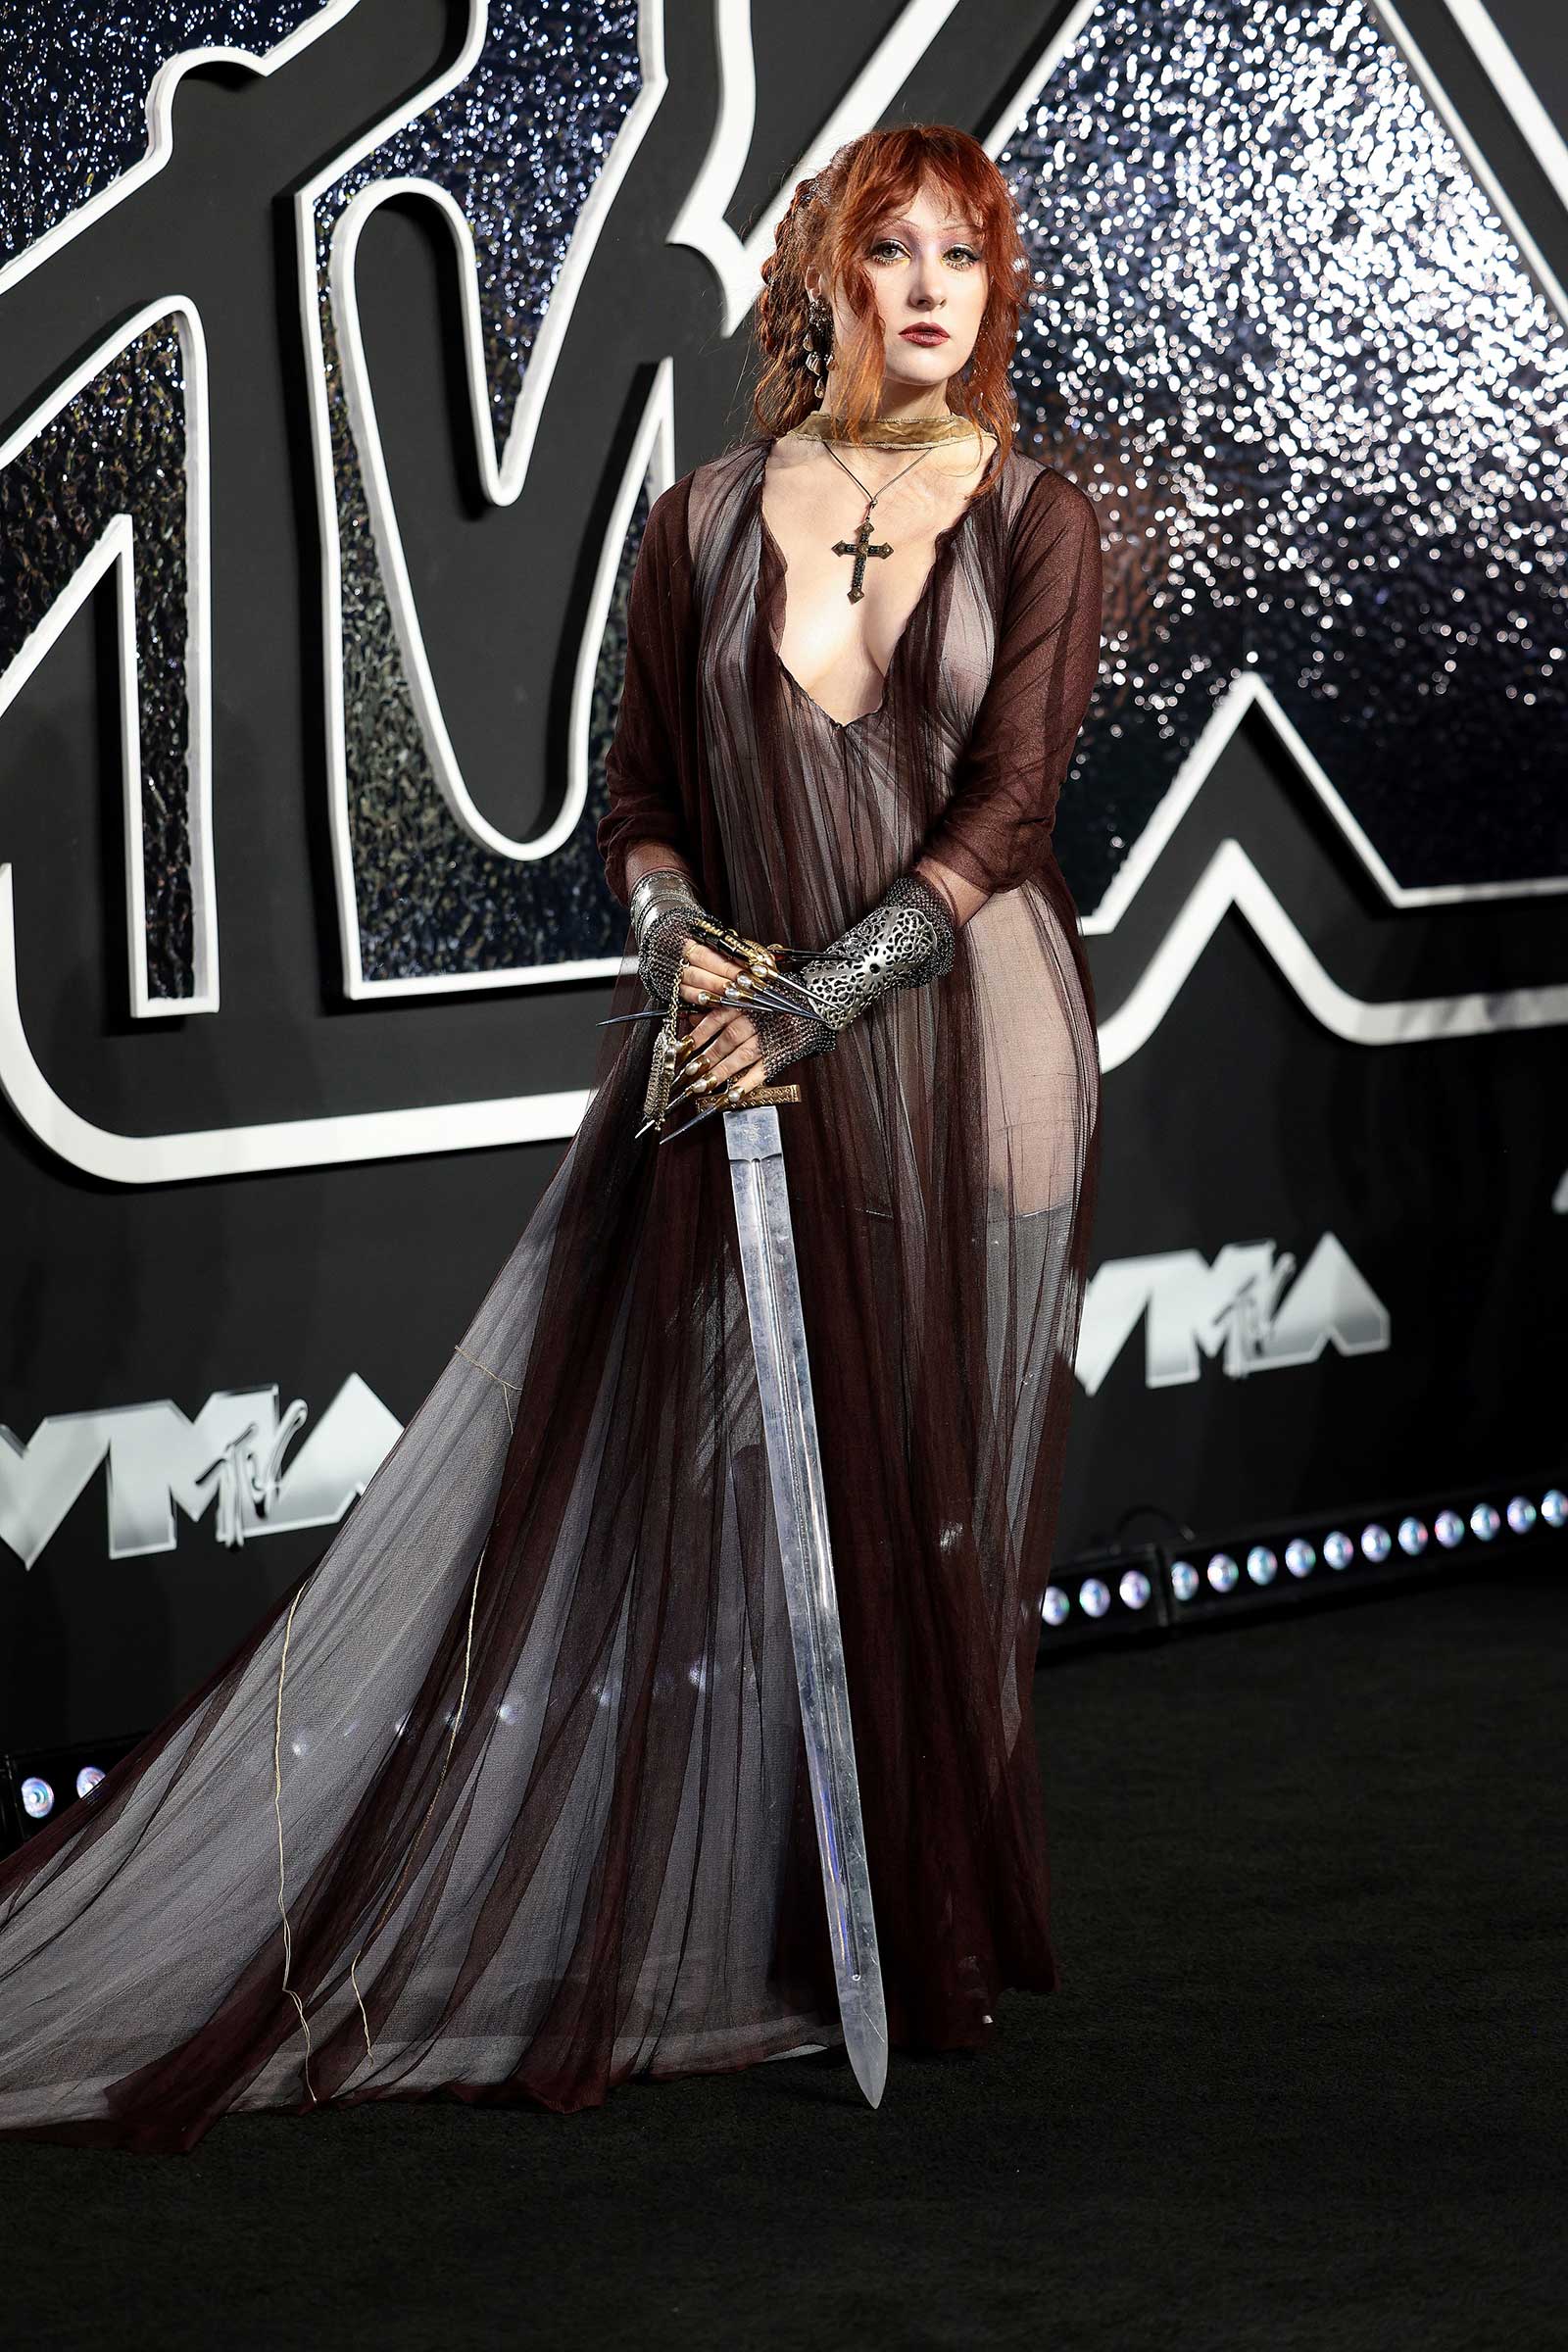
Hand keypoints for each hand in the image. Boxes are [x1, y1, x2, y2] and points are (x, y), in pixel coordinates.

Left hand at [666, 938, 768, 1111]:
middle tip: (690, 1073)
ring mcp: (769, 1037)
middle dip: (706, 1058)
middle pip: (726, 1040)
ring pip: (741, 1056)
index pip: (715, 1020)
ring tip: (703, 1085)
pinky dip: (748, 1083)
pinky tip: (733, 1094)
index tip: (682, 1050)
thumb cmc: (776, 999)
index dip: (697, 1036)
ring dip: (721, 1072)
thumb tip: (694, 1020)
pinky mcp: (781, 1052)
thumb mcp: (746, 996)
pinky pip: (762, 1070)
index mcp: (745, 1002)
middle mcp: (755, 1018)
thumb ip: (720, 1007)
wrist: (814, 1004)